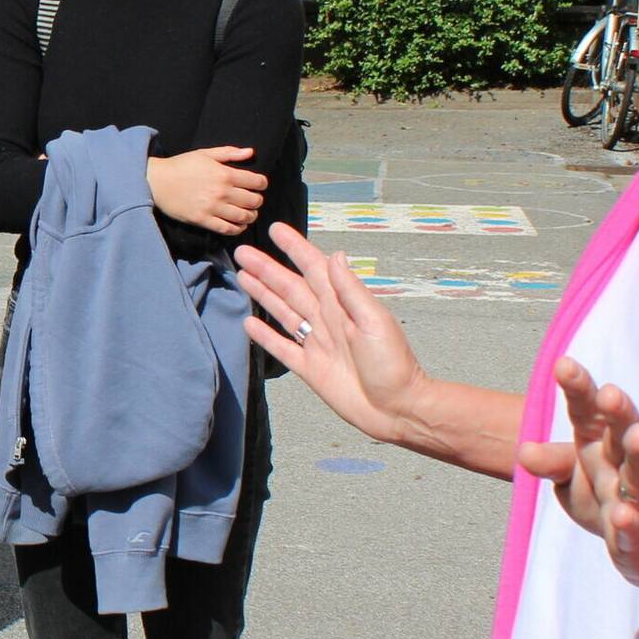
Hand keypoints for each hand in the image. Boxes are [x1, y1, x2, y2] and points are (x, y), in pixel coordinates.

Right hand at [146, 145, 266, 234]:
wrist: (158, 182)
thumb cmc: (182, 165)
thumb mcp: (205, 154)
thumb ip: (229, 153)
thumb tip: (251, 152)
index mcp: (225, 174)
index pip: (256, 182)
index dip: (262, 183)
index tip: (260, 185)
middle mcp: (222, 192)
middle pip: (253, 201)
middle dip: (257, 201)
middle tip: (254, 200)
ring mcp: (213, 208)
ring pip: (243, 217)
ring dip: (250, 216)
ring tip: (248, 213)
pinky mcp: (203, 220)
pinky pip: (227, 229)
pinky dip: (238, 229)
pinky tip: (239, 225)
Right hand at [234, 223, 431, 444]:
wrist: (395, 409)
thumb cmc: (392, 364)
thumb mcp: (374, 321)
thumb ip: (351, 290)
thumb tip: (335, 255)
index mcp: (343, 304)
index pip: (314, 268)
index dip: (295, 248)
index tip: (275, 229)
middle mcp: (326, 319)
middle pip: (290, 287)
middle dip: (267, 269)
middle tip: (242, 252)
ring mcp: (316, 343)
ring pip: (282, 311)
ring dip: (263, 293)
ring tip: (242, 276)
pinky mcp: (309, 368)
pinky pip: (282, 347)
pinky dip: (265, 335)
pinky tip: (249, 322)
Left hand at [515, 357, 638, 597]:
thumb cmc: (608, 502)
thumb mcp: (572, 480)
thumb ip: (551, 462)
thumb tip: (523, 450)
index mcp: (599, 447)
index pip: (588, 413)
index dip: (579, 389)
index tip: (565, 364)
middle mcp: (622, 466)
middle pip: (621, 434)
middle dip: (618, 412)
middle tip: (610, 392)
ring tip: (637, 435)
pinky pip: (638, 529)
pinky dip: (631, 522)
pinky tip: (623, 516)